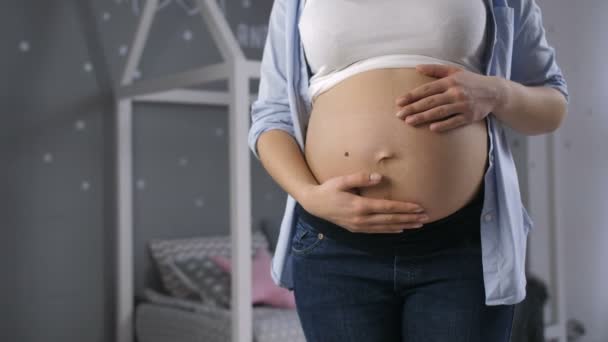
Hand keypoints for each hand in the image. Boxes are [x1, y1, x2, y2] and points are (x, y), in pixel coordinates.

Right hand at [300, 171, 429, 233]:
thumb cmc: (328, 189)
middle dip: (409, 218)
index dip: (405, 208)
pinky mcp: (356, 228)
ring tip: (418, 224)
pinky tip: (400, 229)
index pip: (388, 208)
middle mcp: (361, 219)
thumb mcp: (342, 180)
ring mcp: (359, 226)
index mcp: (359, 206)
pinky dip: (390, 230)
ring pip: (386, 227)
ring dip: (404, 225)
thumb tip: (379, 177)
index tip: (419, 207)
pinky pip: (377, 231)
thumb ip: (360, 178)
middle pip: (390, 220)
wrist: (314, 204)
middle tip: (425, 217)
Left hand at [394, 64, 502, 131]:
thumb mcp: (454, 71)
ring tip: (409, 122)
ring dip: (423, 117)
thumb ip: (435, 70)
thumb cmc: (470, 81)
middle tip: (398, 115)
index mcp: (450, 81)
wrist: (494, 92)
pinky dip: (443, 125)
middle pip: (430, 102)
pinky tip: (432, 128)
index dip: (412, 96)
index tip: (399, 102)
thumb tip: (417, 67)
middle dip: (413, 108)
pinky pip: (454, 122)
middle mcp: (455, 92)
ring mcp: (463, 105)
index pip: (426, 89)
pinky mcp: (470, 116)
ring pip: (439, 112)